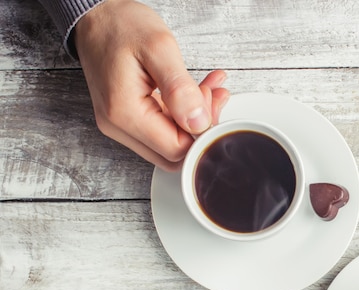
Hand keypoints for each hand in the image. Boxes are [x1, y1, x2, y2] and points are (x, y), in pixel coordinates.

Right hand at [74, 0, 229, 170]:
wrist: (96, 17)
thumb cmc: (119, 26)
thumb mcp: (159, 48)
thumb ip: (180, 89)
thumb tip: (199, 123)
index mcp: (124, 113)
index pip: (176, 148)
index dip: (201, 131)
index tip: (210, 101)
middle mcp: (118, 126)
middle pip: (173, 153)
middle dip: (200, 127)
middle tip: (211, 95)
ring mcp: (121, 125)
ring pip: (170, 142)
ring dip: (194, 120)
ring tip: (207, 89)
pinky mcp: (128, 120)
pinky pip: (163, 129)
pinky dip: (183, 114)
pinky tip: (195, 92)